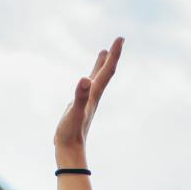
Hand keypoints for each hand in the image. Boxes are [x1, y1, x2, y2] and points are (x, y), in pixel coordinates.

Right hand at [54, 37, 122, 166]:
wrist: (69, 151)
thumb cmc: (71, 132)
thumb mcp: (74, 111)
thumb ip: (80, 95)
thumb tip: (85, 79)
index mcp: (94, 94)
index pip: (107, 71)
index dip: (114, 54)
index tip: (121, 39)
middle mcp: (94, 97)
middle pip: (105, 73)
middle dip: (112, 57)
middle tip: (118, 41)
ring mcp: (87, 102)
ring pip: (97, 80)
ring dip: (102, 66)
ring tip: (104, 55)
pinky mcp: (80, 107)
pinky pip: (88, 88)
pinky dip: (90, 79)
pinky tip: (87, 81)